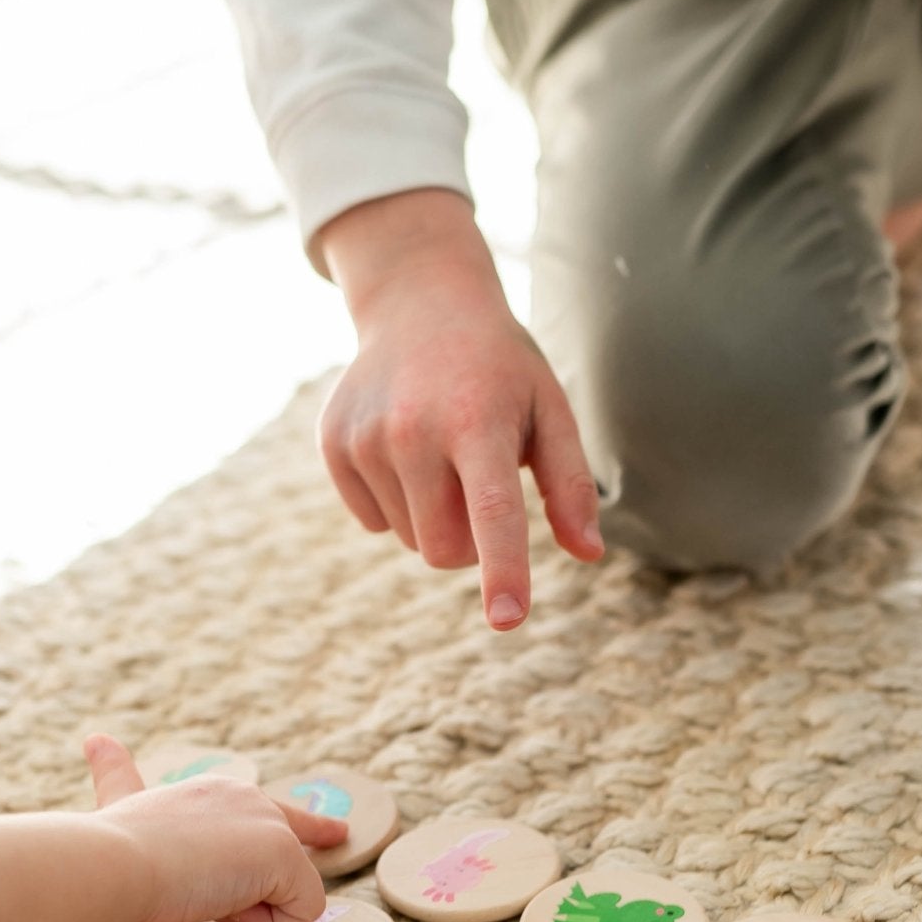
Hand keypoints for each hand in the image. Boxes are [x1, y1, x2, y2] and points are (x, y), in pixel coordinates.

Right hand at [85, 736, 343, 921]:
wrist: (113, 861)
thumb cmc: (107, 848)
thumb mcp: (117, 808)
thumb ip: (119, 779)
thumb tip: (95, 738)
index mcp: (214, 792)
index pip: (270, 812)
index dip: (311, 828)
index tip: (338, 833)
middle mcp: (249, 798)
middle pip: (286, 857)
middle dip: (254, 896)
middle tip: (200, 891)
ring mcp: (271, 822)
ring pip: (282, 892)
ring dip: (242, 911)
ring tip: (193, 892)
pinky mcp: (285, 852)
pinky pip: (298, 913)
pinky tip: (216, 903)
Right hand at [318, 189, 602, 629]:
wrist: (420, 302)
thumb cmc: (500, 368)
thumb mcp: (550, 409)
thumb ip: (571, 484)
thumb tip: (588, 553)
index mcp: (477, 422)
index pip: (493, 513)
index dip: (503, 570)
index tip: (507, 619)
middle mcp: (413, 430)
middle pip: (446, 550)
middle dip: (472, 540)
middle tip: (480, 479)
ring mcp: (364, 438)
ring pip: (409, 539)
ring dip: (434, 516)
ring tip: (441, 449)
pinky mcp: (333, 444)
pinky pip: (371, 520)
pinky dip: (395, 502)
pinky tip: (404, 448)